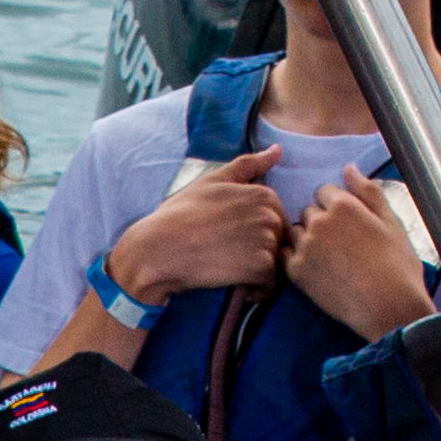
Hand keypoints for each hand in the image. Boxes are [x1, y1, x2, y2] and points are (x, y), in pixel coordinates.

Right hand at [111, 147, 293, 303]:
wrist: (161, 248)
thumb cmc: (182, 214)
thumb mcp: (214, 181)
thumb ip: (249, 165)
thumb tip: (278, 149)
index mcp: (264, 194)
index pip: (276, 219)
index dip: (255, 233)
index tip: (232, 239)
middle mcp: (271, 214)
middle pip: (278, 240)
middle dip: (260, 251)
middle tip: (229, 257)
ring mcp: (267, 240)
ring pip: (275, 262)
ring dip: (258, 271)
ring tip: (231, 271)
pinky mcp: (261, 266)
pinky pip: (271, 283)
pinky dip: (257, 290)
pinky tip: (238, 288)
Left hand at [286, 173, 437, 341]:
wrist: (388, 307)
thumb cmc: (397, 264)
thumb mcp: (392, 221)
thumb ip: (368, 191)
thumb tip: (349, 168)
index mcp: (344, 205)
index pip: (325, 191)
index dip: (338, 206)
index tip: (350, 225)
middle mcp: (320, 221)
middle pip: (309, 211)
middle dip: (321, 221)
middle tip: (341, 244)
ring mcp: (305, 247)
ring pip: (295, 231)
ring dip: (307, 239)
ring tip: (328, 258)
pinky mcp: (296, 272)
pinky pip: (284, 255)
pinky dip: (295, 258)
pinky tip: (315, 269)